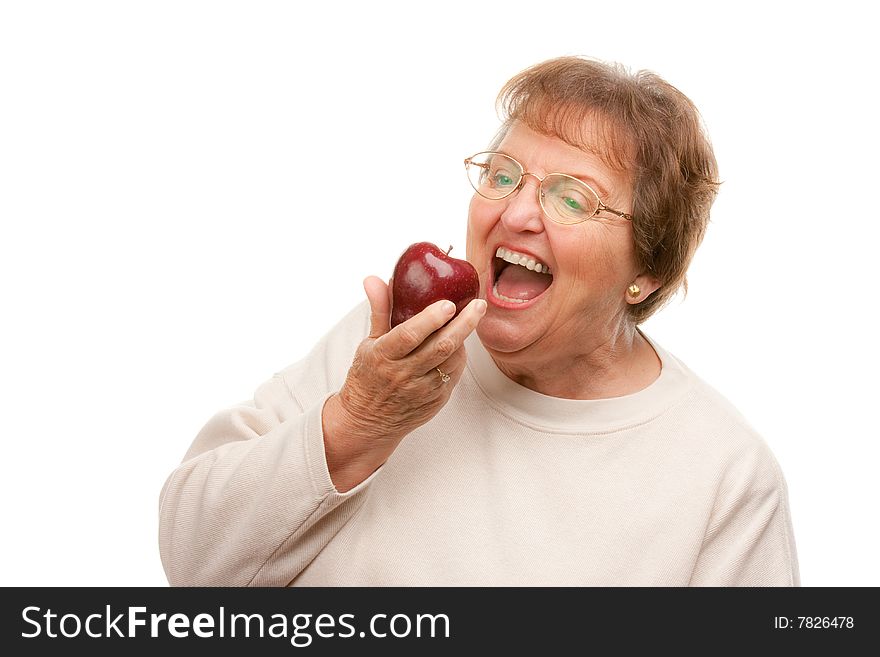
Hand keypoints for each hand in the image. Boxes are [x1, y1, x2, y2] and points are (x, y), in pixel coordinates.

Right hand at [322, 275, 485, 490]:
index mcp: (383, 356)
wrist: (368, 421)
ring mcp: (422, 390)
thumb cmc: (369, 375)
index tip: (448, 303)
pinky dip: (459, 356)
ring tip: (471, 318)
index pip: (409, 335)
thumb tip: (375, 278)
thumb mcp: (368, 343)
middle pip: (440, 347)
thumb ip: (379, 310)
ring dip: (464, 339)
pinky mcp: (435, 401)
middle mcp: (403, 374)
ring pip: (452, 361)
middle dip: (464, 324)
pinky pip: (454, 375)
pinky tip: (460, 343)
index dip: (430, 319)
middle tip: (479, 305)